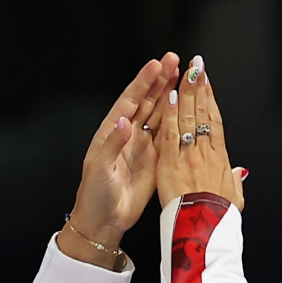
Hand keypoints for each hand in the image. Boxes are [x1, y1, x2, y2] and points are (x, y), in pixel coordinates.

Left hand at [61, 55, 179, 261]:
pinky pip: (169, 136)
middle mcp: (129, 134)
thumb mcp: (99, 167)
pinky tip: (187, 106)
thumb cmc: (94, 194)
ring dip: (171, 95)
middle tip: (175, 60)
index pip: (130, 100)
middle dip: (160, 80)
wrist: (104, 221)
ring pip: (161, 114)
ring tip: (183, 76)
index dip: (143, 82)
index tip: (155, 65)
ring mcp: (144, 146)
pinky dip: (178, 121)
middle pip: (148, 101)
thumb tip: (125, 121)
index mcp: (112, 131)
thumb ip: (113, 143)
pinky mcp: (157, 160)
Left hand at [153, 56, 242, 212]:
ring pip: (187, 119)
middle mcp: (205, 154)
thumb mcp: (234, 200)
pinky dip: (170, 115)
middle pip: (201, 113)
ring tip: (184, 70)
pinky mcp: (171, 165)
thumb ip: (235, 182)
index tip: (207, 82)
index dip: (209, 100)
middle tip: (197, 64)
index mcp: (219, 160)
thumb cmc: (219, 221)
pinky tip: (170, 96)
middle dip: (199, 87)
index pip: (213, 122)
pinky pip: (170, 135)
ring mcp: (188, 157)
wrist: (205, 235)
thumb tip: (241, 171)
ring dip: (186, 93)